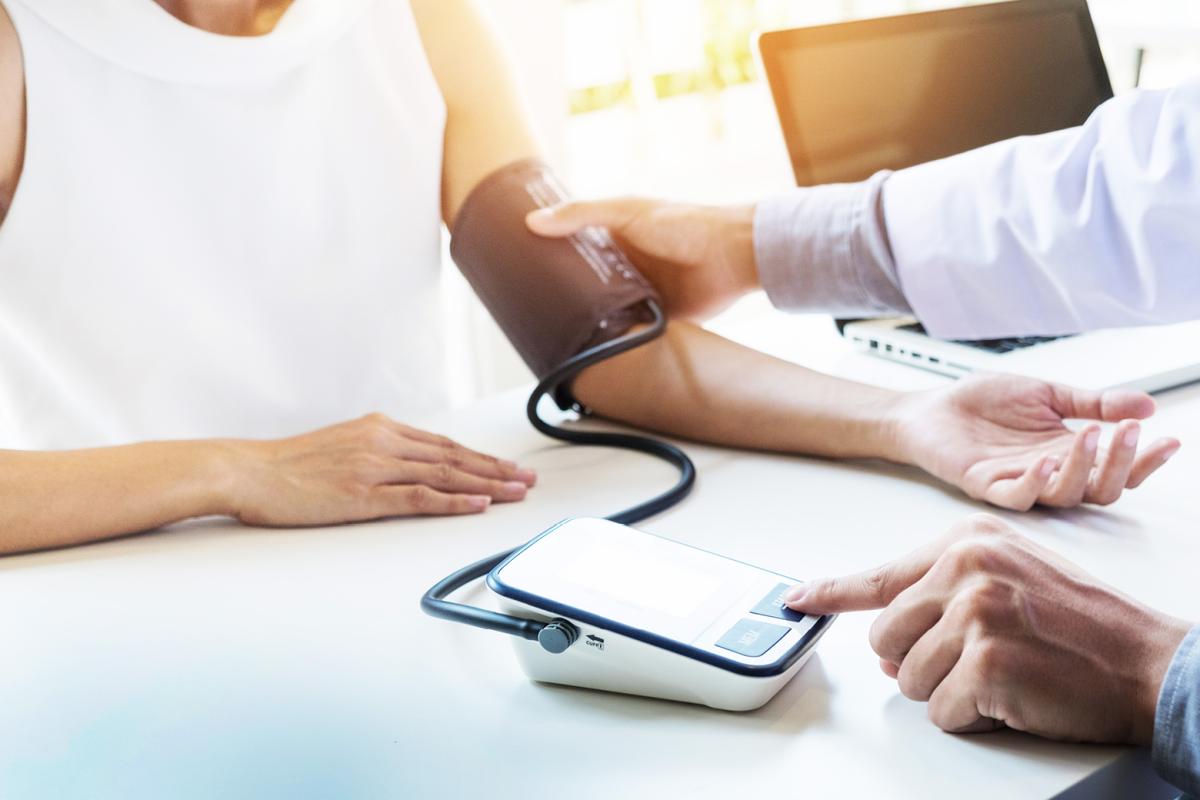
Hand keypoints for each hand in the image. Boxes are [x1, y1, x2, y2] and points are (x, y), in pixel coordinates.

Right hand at [220, 413, 536, 525]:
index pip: (443, 444)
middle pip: (453, 456)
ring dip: (486, 483)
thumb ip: (376, 451)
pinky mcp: (363, 494)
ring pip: (444, 473)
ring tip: (516, 492)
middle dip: (495, 468)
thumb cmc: (288, 466)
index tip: (507, 467)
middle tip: (528, 479)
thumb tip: (405, 462)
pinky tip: (478, 504)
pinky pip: (418, 497)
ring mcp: (374, 467)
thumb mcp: (340, 445)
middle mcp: (383, 441)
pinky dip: (453, 500)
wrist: (248, 470)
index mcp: (378, 428)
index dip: (480, 457)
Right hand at [526, 197, 757, 320]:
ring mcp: (641, 294)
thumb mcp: (626, 212)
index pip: (575, 249)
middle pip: (586, 284)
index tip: (517, 269)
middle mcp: (626, 267)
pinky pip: (630, 332)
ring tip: (550, 335)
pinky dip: (615, 339)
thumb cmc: (682, 224)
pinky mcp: (658, 319)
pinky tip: (590, 350)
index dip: (549, 258)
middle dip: (563, 296)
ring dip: (587, 321)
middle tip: (527, 311)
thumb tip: (532, 222)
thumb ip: (581, 215)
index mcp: (617, 239)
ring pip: (605, 311)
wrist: (732, 255)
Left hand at [787, 515, 1191, 743]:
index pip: (881, 576)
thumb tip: (886, 646)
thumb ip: (941, 599)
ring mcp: (975, 613)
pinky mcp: (986, 662)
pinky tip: (1013, 694)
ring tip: (1004, 672)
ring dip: (950, 691)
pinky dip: (973, 717)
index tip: (798, 599)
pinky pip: (944, 711)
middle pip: (887, 638)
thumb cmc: (1082, 624)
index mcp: (966, 542)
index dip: (832, 593)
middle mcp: (966, 568)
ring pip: (910, 679)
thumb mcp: (1009, 580)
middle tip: (978, 659)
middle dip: (920, 662)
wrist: (1146, 659)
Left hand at [889, 373, 1179, 509]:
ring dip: (1082, 467)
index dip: (1145, 459)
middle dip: (1121, 463)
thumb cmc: (984, 404)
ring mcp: (1019, 482)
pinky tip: (1046, 462)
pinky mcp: (987, 485)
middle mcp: (1050, 473)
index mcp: (1068, 453)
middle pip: (1100, 488)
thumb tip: (1145, 405)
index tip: (1168, 440)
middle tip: (1128, 433)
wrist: (932, 408)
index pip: (1117, 467)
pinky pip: (1018, 495)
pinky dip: (1035, 482)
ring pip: (1065, 494)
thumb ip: (1093, 403)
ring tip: (1090, 436)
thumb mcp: (1047, 394)